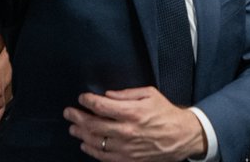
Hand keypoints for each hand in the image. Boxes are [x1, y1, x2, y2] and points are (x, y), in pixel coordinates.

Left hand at [64, 87, 205, 161]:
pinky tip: (84, 144)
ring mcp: (125, 148)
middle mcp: (126, 131)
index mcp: (132, 112)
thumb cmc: (166, 113)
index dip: (87, 101)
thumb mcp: (150, 94)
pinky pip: (103, 157)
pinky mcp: (127, 160)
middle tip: (69, 112)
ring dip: (81, 134)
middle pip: (93, 124)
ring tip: (73, 128)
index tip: (82, 98)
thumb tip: (107, 95)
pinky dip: (91, 150)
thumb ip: (126, 94)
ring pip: (95, 142)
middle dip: (77, 117)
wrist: (181, 136)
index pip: (101, 106)